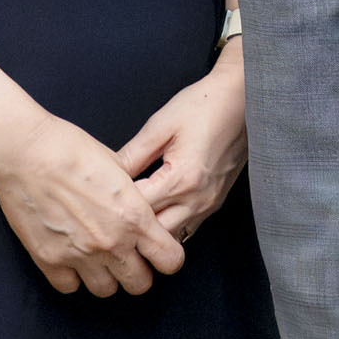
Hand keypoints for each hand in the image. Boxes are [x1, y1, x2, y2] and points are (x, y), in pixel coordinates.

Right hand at [0, 112, 189, 296]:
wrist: (25, 152)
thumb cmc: (70, 149)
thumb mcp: (117, 166)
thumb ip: (132, 195)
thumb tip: (140, 205)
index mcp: (134, 216)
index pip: (170, 260)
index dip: (166, 257)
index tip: (157, 251)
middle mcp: (112, 242)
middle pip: (140, 284)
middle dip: (138, 272)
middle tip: (128, 258)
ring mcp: (79, 255)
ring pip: (106, 291)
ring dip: (105, 276)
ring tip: (98, 258)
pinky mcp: (49, 260)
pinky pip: (70, 287)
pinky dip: (72, 276)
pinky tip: (71, 257)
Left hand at [118, 48, 248, 240]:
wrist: (242, 99)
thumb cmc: (203, 106)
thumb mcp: (160, 126)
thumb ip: (132, 155)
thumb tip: (106, 176)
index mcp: (181, 179)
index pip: (139, 209)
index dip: (115, 207)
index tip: (96, 202)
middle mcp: (197, 199)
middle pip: (154, 234)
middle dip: (130, 228)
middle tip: (107, 217)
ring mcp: (208, 205)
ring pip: (171, 238)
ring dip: (149, 233)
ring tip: (126, 220)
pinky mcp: (214, 203)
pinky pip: (186, 229)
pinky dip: (167, 227)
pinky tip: (152, 216)